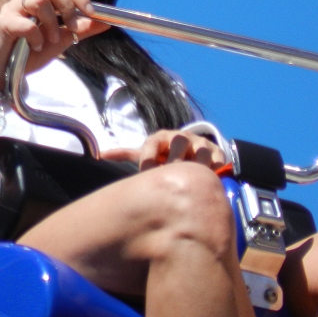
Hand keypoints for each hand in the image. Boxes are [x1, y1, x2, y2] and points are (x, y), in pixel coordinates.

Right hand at [0, 0, 108, 89]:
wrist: (8, 72)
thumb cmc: (31, 53)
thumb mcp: (61, 40)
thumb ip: (81, 30)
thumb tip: (106, 23)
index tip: (91, 13)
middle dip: (67, 7)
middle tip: (72, 27)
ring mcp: (12, 9)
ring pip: (39, 1)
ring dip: (52, 23)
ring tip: (51, 40)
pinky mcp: (3, 23)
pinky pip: (26, 24)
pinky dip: (37, 37)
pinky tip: (35, 47)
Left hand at [102, 129, 226, 171]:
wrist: (191, 150)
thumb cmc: (162, 154)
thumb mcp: (146, 153)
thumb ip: (125, 154)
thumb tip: (100, 155)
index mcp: (160, 137)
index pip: (151, 143)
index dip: (148, 157)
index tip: (146, 172)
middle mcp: (179, 137)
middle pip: (177, 144)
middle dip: (174, 161)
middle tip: (171, 177)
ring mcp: (199, 142)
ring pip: (199, 151)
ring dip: (197, 165)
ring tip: (192, 179)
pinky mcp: (216, 150)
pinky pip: (217, 159)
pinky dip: (215, 168)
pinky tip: (211, 178)